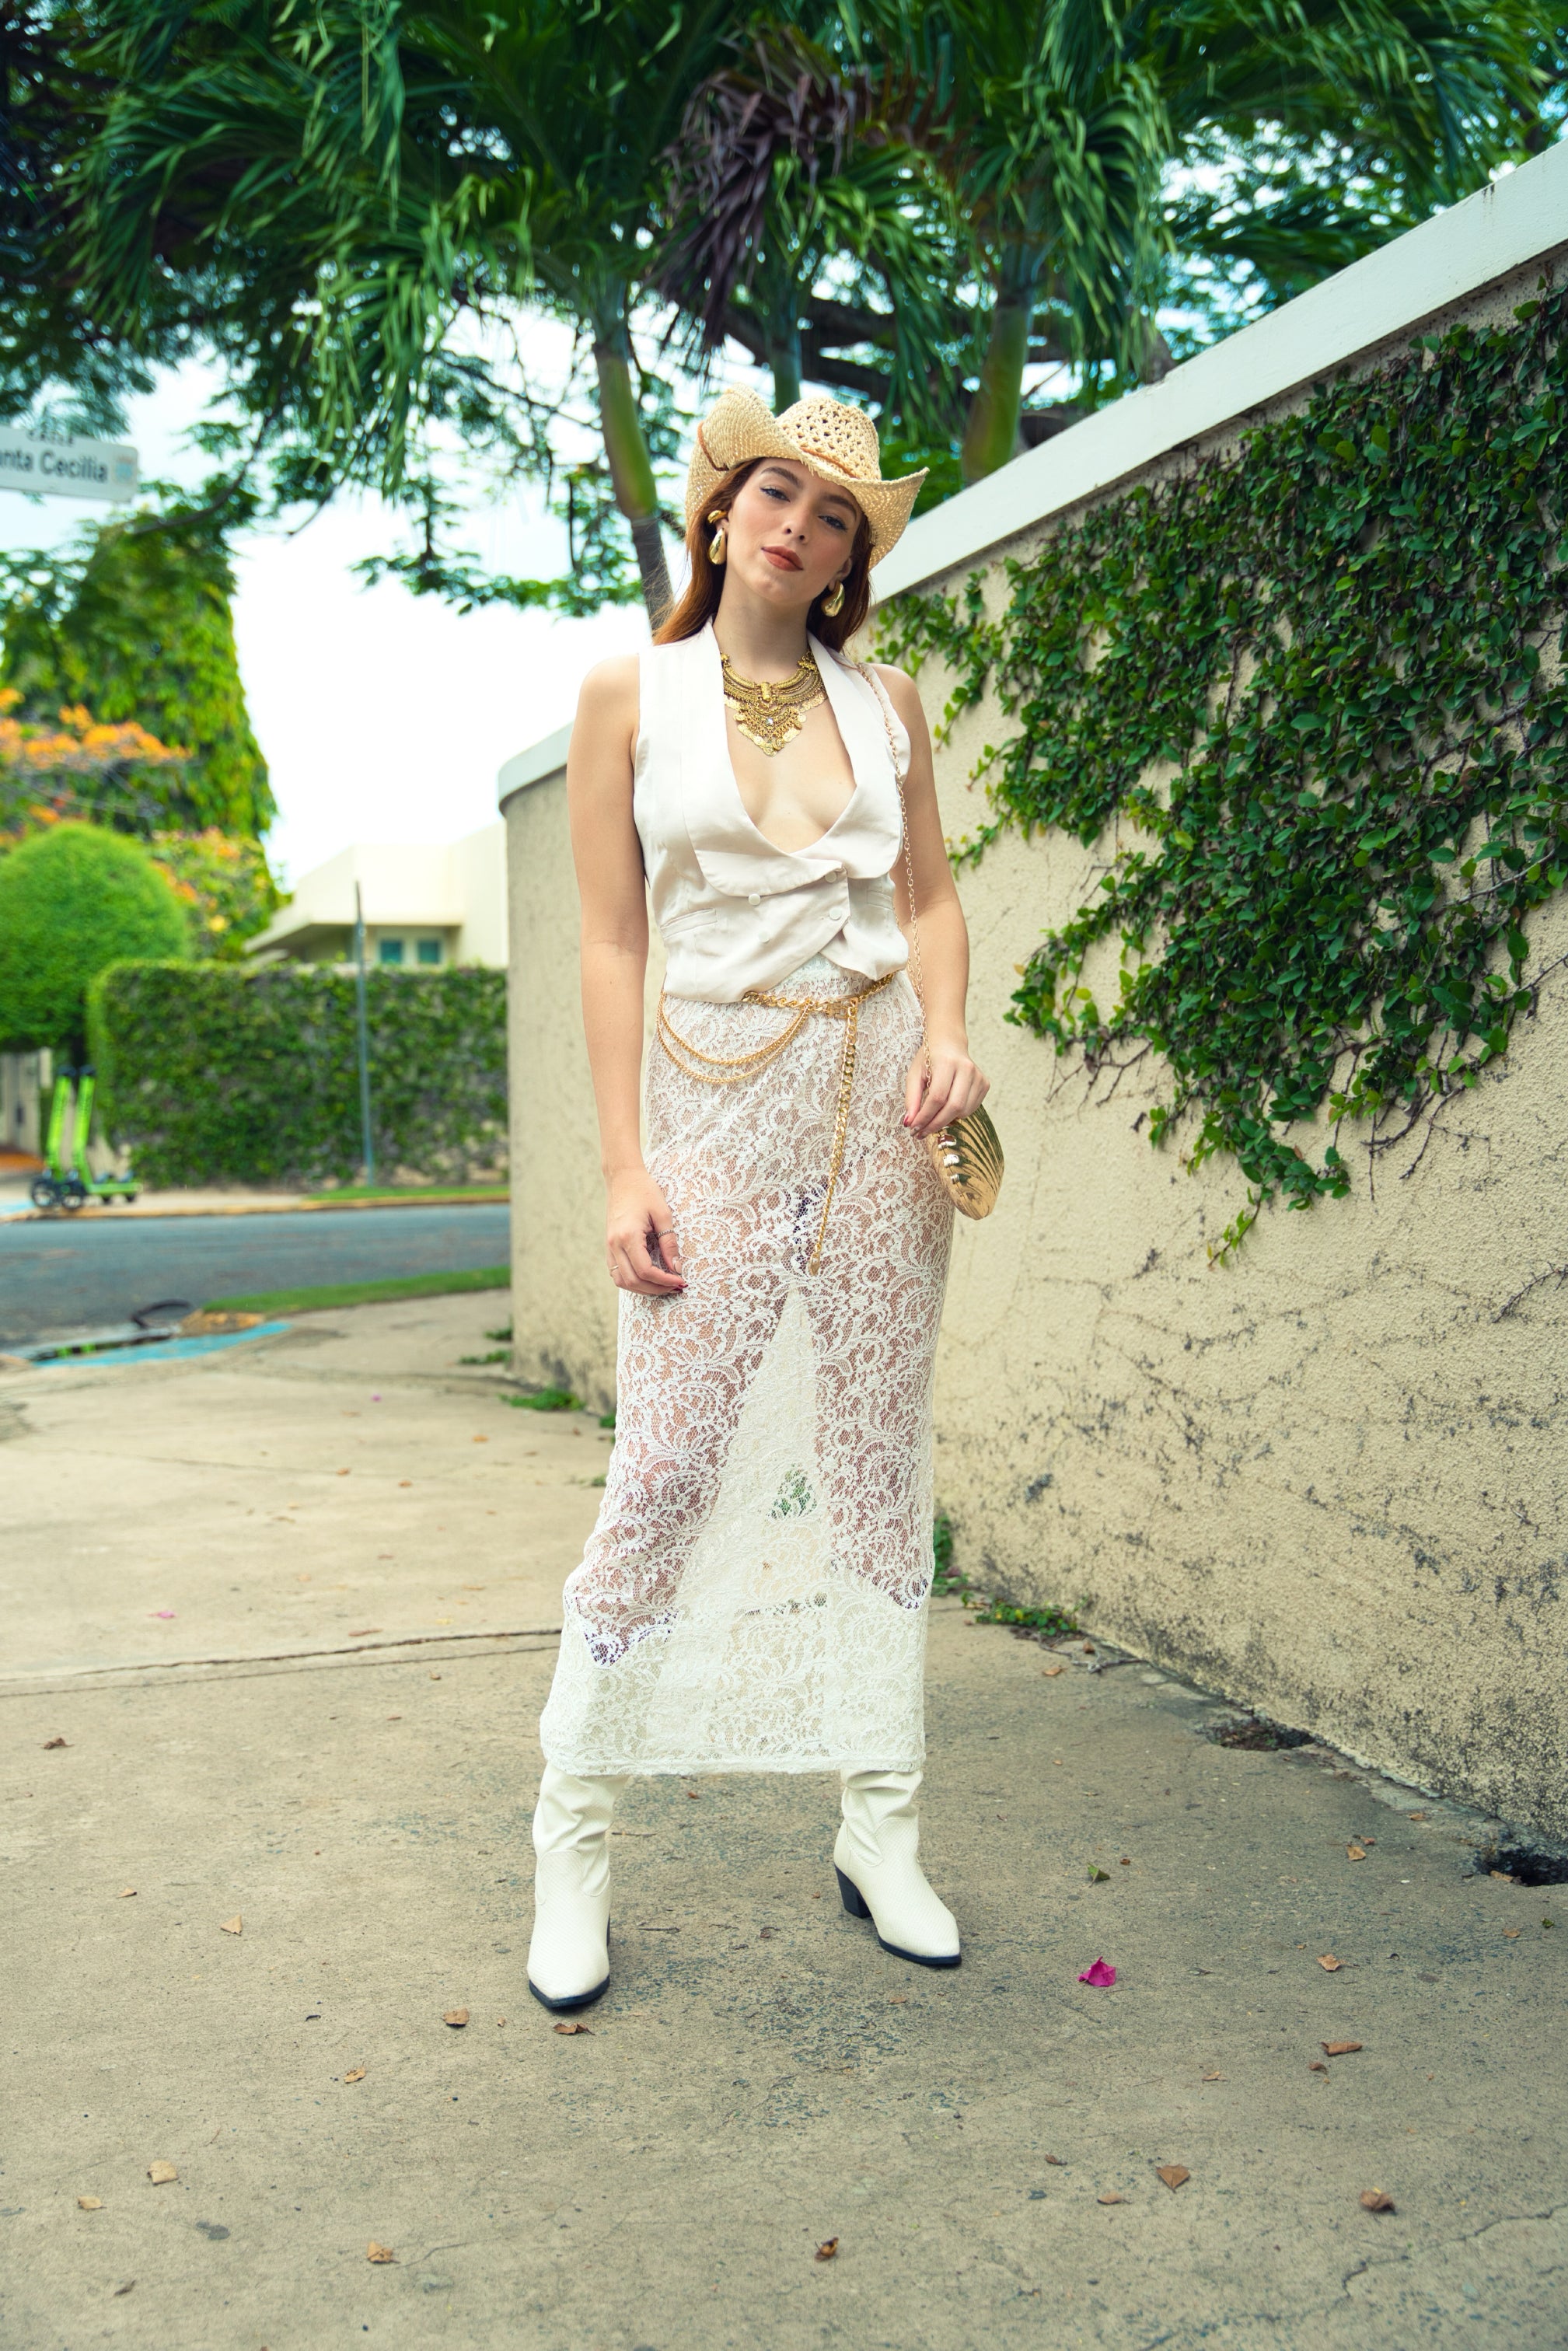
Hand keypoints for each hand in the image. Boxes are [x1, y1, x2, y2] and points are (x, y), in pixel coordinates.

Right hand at [605, 1169, 685, 1296]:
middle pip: (633, 1281)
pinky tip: (648, 1278)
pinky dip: (632, 1281)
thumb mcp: (663, 1214)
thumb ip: (669, 1243)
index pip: (645, 1271)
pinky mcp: (609, 1246)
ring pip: (622, 1281)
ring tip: (663, 1286)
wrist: (623, 1178)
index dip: (664, 1280)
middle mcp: (614, 1244)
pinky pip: (617, 1273)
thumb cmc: (645, 1191)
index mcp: (628, 1236)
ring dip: (643, 1288)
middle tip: (675, 1286)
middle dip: (655, 1289)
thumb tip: (677, 1267)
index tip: (680, 1280)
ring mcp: (609, 1246)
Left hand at [904, 1040, 987, 1136]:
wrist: (949, 1043)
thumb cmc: (929, 1059)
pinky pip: (971, 1108)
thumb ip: (911, 1099)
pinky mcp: (985, 1084)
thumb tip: (909, 1123)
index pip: (937, 1097)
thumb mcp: (914, 1075)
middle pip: (954, 1106)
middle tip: (921, 1133)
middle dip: (936, 1124)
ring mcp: (978, 1077)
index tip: (914, 1128)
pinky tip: (946, 1109)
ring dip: (946, 1121)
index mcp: (947, 1063)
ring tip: (932, 1120)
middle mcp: (966, 1069)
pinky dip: (957, 1114)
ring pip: (964, 1111)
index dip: (925, 1116)